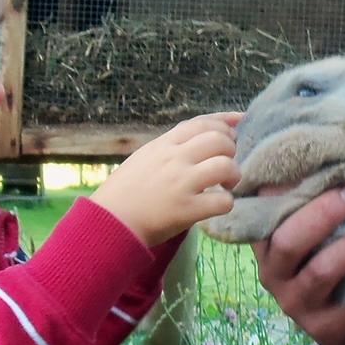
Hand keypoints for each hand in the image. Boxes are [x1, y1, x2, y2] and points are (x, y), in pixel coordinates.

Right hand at [90, 112, 240, 245]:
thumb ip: (168, 147)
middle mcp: (173, 159)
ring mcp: (181, 184)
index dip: (223, 123)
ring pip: (225, 166)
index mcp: (162, 145)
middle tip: (225, 165)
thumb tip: (198, 138)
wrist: (108, 222)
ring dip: (233, 175)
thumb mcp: (143, 158)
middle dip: (231, 150)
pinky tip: (216, 206)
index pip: (200, 123)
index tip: (236, 127)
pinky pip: (222, 201)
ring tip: (225, 185)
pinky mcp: (187, 210)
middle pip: (219, 140)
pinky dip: (226, 203)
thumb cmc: (123, 192)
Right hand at [252, 187, 344, 344]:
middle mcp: (274, 277)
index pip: (265, 218)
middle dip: (322, 215)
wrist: (332, 323)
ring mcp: (299, 306)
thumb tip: (319, 158)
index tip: (328, 175)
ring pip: (322, 271)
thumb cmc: (318, 261)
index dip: (290, 195)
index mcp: (264, 248)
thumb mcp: (301, 232)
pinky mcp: (327, 329)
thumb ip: (300, 201)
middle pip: (288, 243)